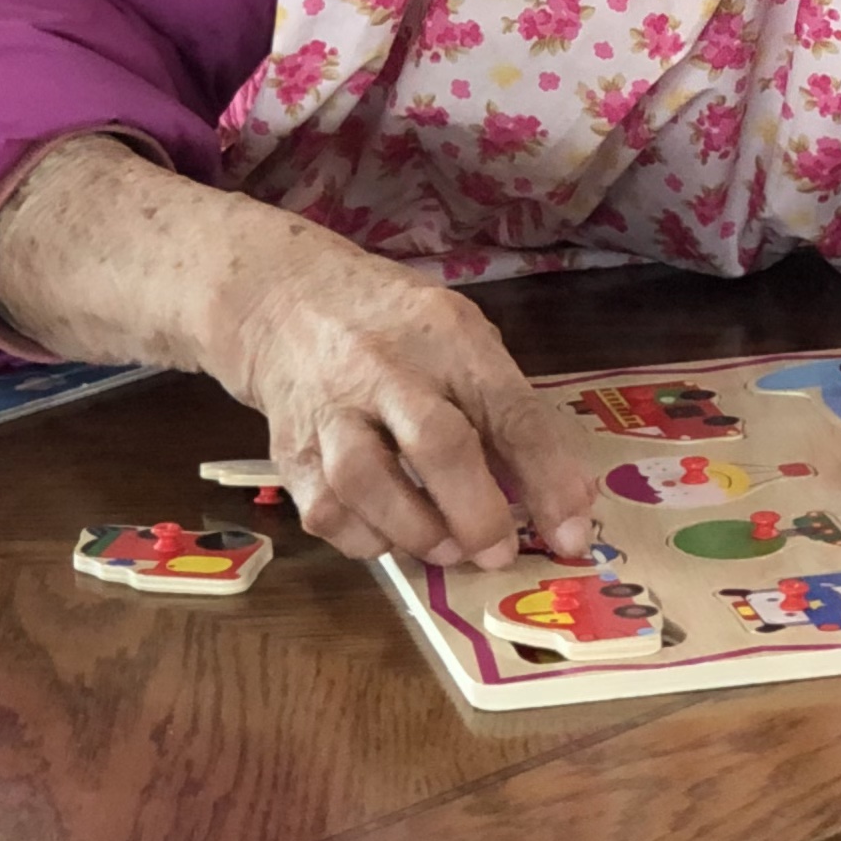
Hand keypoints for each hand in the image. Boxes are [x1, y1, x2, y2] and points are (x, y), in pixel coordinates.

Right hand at [0, 137, 597, 567]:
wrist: (264, 289)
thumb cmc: (390, 325)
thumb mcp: (463, 348)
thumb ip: (520, 427)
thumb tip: (577, 517)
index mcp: (441, 334)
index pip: (502, 402)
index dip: (542, 470)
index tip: (575, 532)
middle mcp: (384, 367)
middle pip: (435, 446)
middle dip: (475, 510)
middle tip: (500, 551)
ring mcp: (326, 408)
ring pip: (370, 492)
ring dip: (418, 535)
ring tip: (450, 549)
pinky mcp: (287, 447)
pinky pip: (324, 511)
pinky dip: (362, 535)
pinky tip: (388, 535)